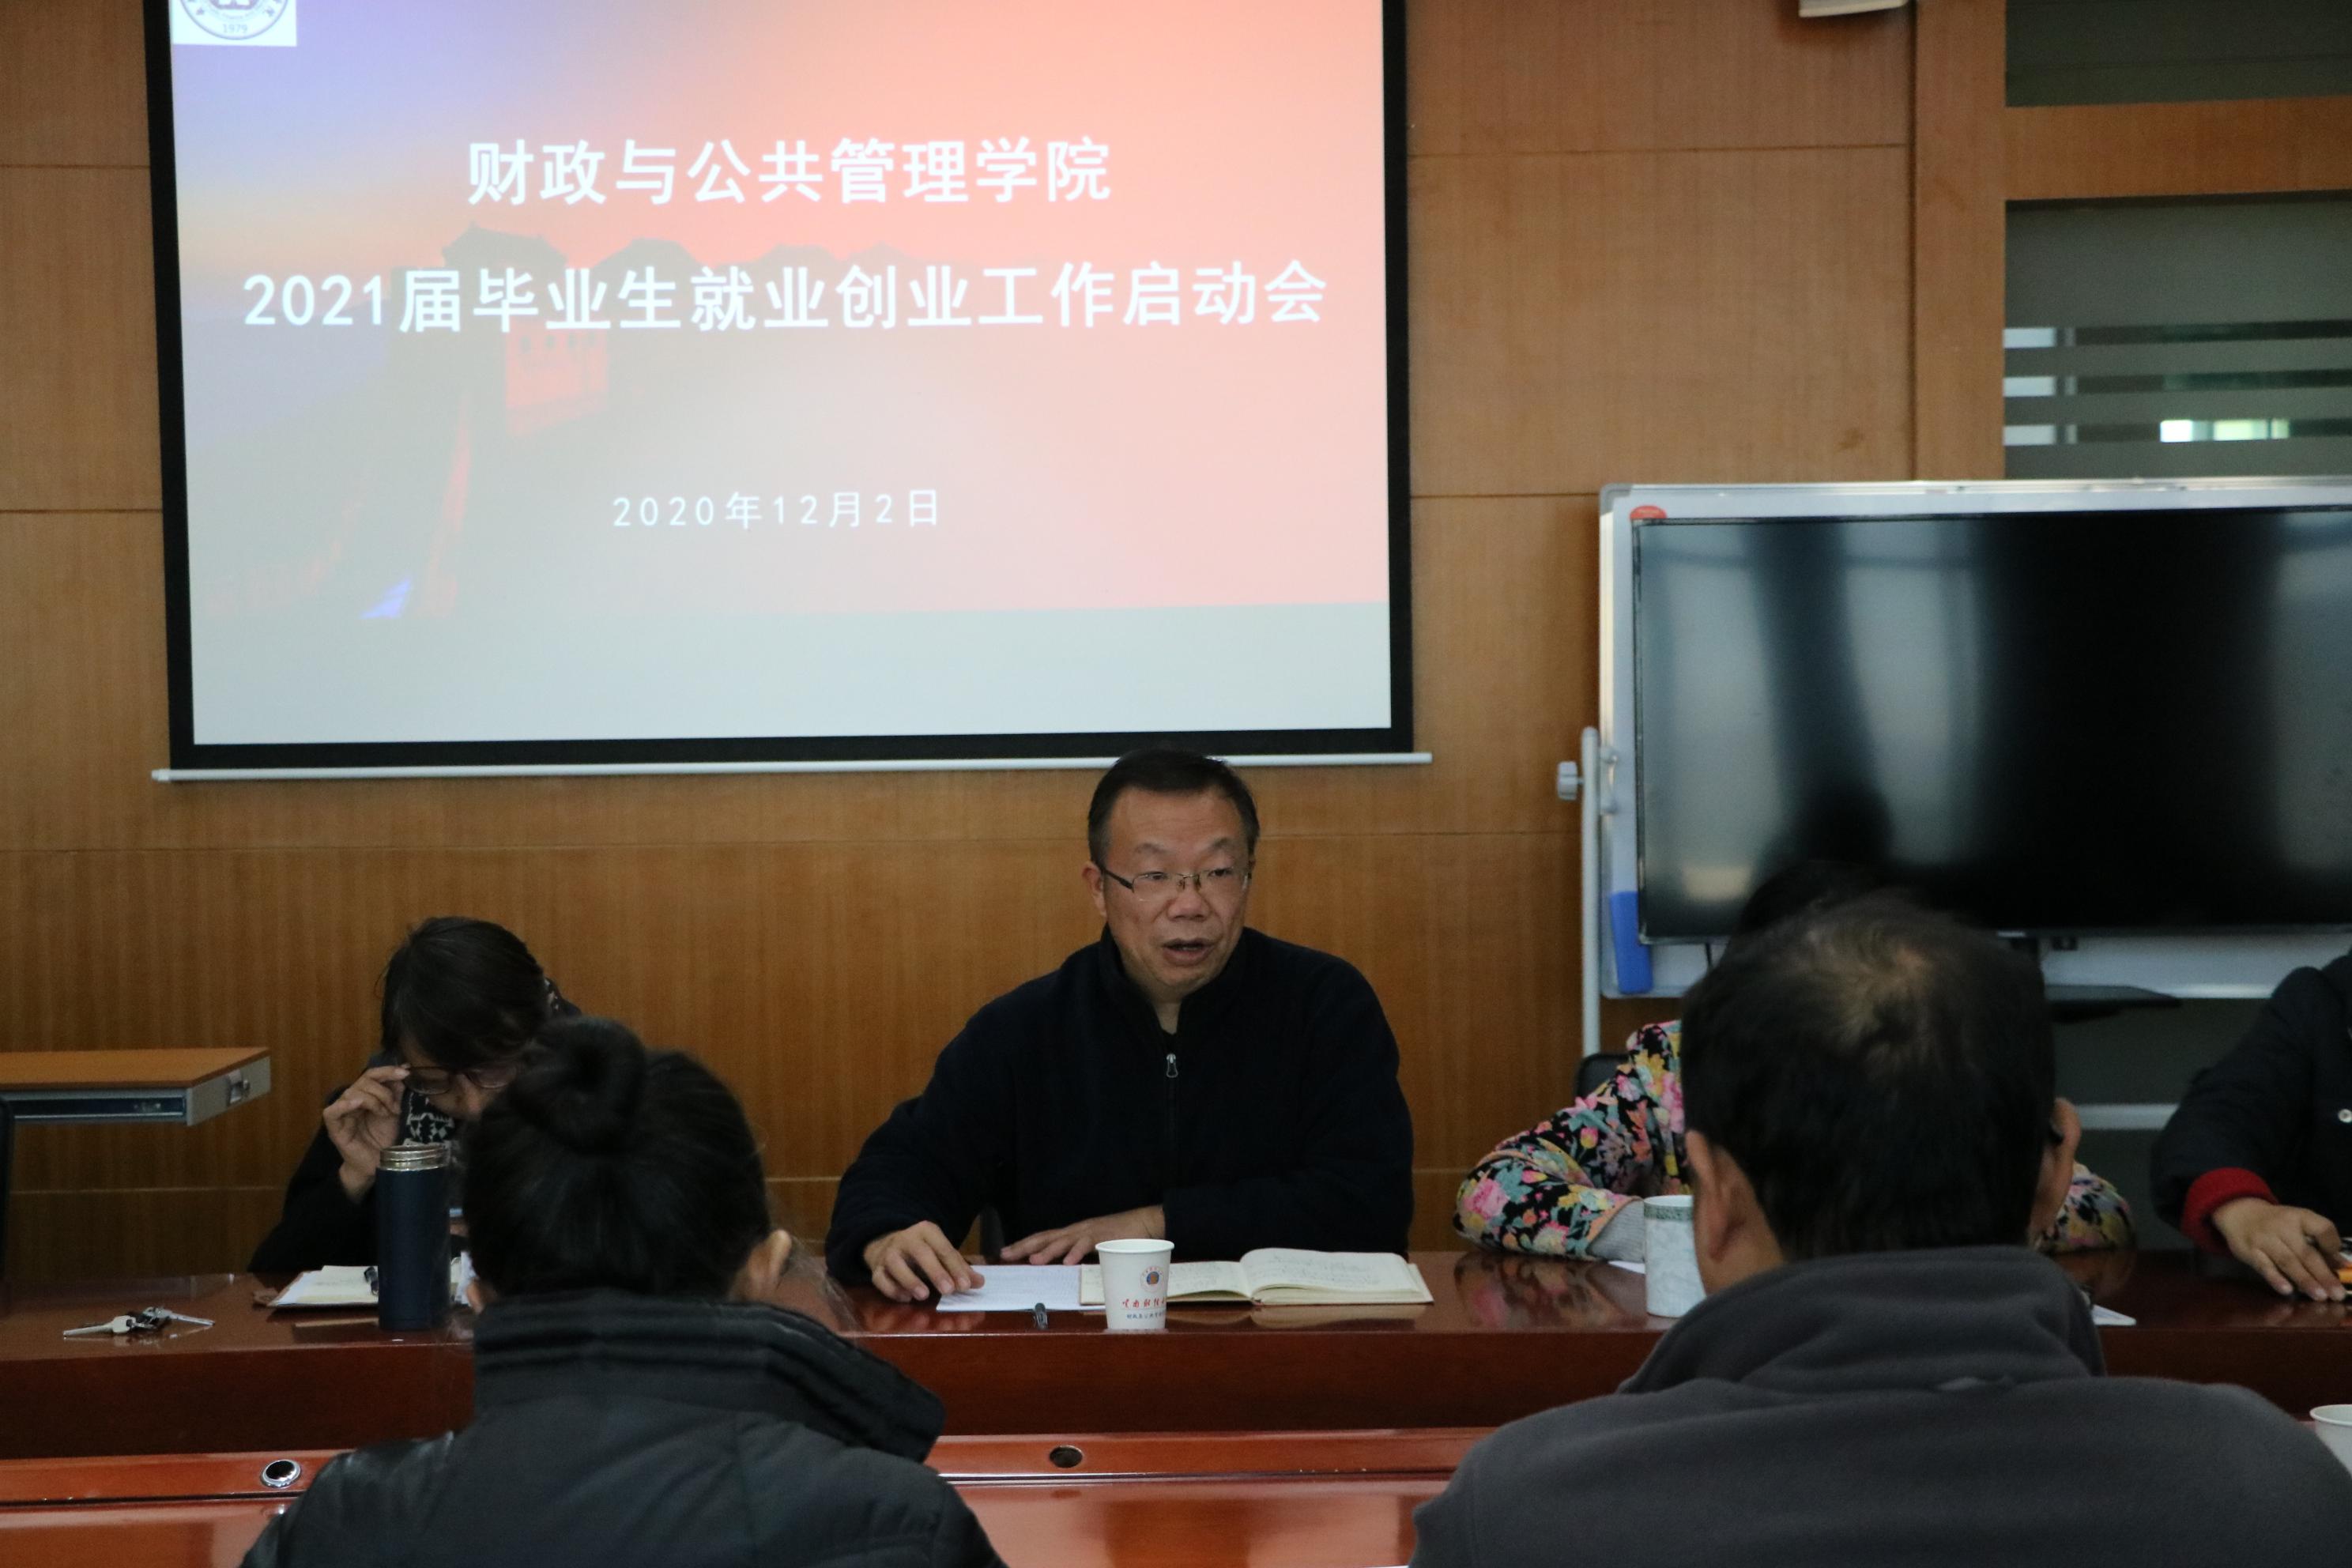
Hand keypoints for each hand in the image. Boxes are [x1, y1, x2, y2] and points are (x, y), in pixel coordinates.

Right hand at [324, 1065, 407, 1201]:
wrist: (377, 1163)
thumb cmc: (382, 1138)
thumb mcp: (394, 1112)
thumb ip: (396, 1092)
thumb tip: (404, 1070)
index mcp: (365, 1095)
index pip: (372, 1074)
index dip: (388, 1071)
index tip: (406, 1072)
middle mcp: (352, 1100)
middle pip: (363, 1080)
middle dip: (384, 1090)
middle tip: (395, 1107)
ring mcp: (342, 1113)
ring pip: (352, 1092)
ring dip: (373, 1100)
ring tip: (385, 1113)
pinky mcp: (334, 1128)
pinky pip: (331, 1112)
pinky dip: (343, 1105)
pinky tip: (357, 1104)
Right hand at [863, 1221, 981, 1302]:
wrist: (887, 1244)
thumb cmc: (923, 1252)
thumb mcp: (941, 1253)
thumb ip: (960, 1268)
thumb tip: (979, 1283)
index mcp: (927, 1231)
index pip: (944, 1248)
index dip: (955, 1267)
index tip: (965, 1285)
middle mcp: (906, 1239)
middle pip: (921, 1253)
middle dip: (936, 1272)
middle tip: (949, 1290)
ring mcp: (889, 1253)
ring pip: (896, 1264)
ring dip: (910, 1280)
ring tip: (924, 1295)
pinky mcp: (876, 1269)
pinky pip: (880, 1279)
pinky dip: (892, 1289)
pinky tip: (905, 1298)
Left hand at [1001, 1205, 1164, 1263]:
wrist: (1144, 1223)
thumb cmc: (1119, 1237)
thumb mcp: (1093, 1246)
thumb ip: (1078, 1253)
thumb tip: (1063, 1268)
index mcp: (1072, 1233)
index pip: (1043, 1237)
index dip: (1024, 1244)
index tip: (1005, 1252)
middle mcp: (1076, 1230)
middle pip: (1046, 1237)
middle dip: (1025, 1245)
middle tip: (1005, 1254)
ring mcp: (1089, 1231)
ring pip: (1063, 1240)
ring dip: (1048, 1250)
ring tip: (1033, 1261)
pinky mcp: (1104, 1236)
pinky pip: (1088, 1244)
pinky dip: (1077, 1252)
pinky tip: (1068, 1262)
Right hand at [2211, 1197, 2344, 1301]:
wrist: (2239, 1214)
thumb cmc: (2277, 1223)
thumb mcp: (2299, 1226)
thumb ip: (2319, 1244)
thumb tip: (2342, 1266)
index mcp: (2299, 1217)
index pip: (2321, 1228)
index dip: (2332, 1244)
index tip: (2341, 1264)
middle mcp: (2282, 1227)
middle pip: (2306, 1253)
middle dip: (2323, 1275)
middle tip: (2338, 1294)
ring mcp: (2265, 1239)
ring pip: (2287, 1262)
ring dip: (2305, 1280)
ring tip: (2320, 1296)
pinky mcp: (2250, 1252)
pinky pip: (2265, 1267)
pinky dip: (2276, 1279)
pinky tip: (2287, 1290)